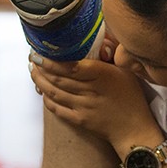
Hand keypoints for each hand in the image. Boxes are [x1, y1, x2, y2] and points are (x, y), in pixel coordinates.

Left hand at [30, 55, 158, 143]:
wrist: (133, 129)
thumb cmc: (131, 97)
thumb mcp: (125, 70)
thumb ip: (111, 53)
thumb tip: (99, 38)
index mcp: (102, 75)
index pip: (71, 66)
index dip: (52, 61)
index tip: (41, 52)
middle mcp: (90, 91)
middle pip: (58, 78)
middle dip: (41, 68)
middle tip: (32, 58)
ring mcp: (83, 107)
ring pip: (54, 92)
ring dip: (40, 82)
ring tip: (33, 71)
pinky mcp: (79, 120)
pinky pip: (57, 109)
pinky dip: (47, 99)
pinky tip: (42, 91)